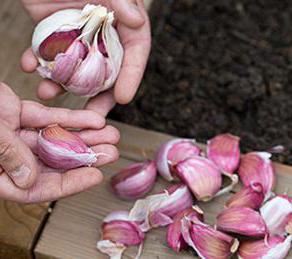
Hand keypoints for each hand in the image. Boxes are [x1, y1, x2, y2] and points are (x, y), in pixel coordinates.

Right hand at [0, 82, 118, 202]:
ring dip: (86, 137)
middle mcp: (10, 157)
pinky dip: (72, 118)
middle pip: (56, 162)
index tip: (96, 176)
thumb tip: (29, 180)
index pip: (39, 187)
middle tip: (112, 153)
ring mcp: (16, 135)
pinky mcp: (20, 114)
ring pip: (58, 138)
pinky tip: (94, 120)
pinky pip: (50, 118)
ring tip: (111, 135)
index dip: (71, 183)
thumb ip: (6, 156)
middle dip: (87, 157)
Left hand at [21, 0, 150, 107]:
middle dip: (99, 97)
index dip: (131, 77)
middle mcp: (102, 35)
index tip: (123, 98)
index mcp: (122, 23)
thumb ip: (121, 0)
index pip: (134, 53)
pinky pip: (49, 56)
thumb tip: (136, 21)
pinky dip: (38, 64)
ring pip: (76, 70)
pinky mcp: (54, 36)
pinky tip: (29, 66)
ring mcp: (78, 38)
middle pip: (107, 72)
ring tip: (47, 93)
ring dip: (61, 86)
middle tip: (92, 117)